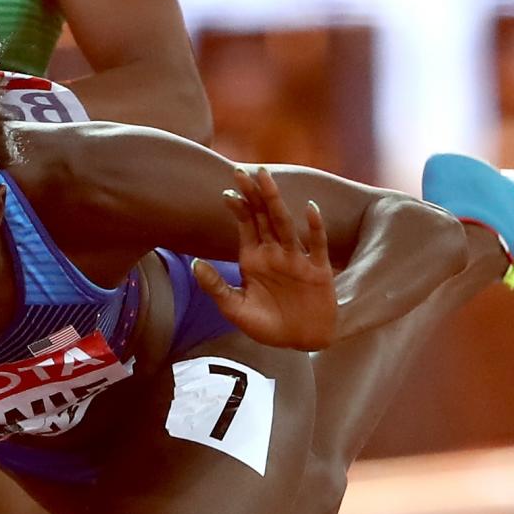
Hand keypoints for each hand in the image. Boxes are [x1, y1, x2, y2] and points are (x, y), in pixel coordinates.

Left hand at [195, 167, 337, 350]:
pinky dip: (314, 227)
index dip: (237, 208)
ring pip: (285, 224)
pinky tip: (309, 208)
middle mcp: (275, 253)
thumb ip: (216, 287)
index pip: (245, 225)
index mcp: (254, 258)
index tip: (227, 192)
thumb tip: (195, 264)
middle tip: (242, 171)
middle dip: (253, 194)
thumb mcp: (235, 309)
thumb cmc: (268, 326)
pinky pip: (316, 244)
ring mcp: (296, 259)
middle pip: (263, 216)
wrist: (301, 342)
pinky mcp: (318, 270)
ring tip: (266, 179)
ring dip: (275, 201)